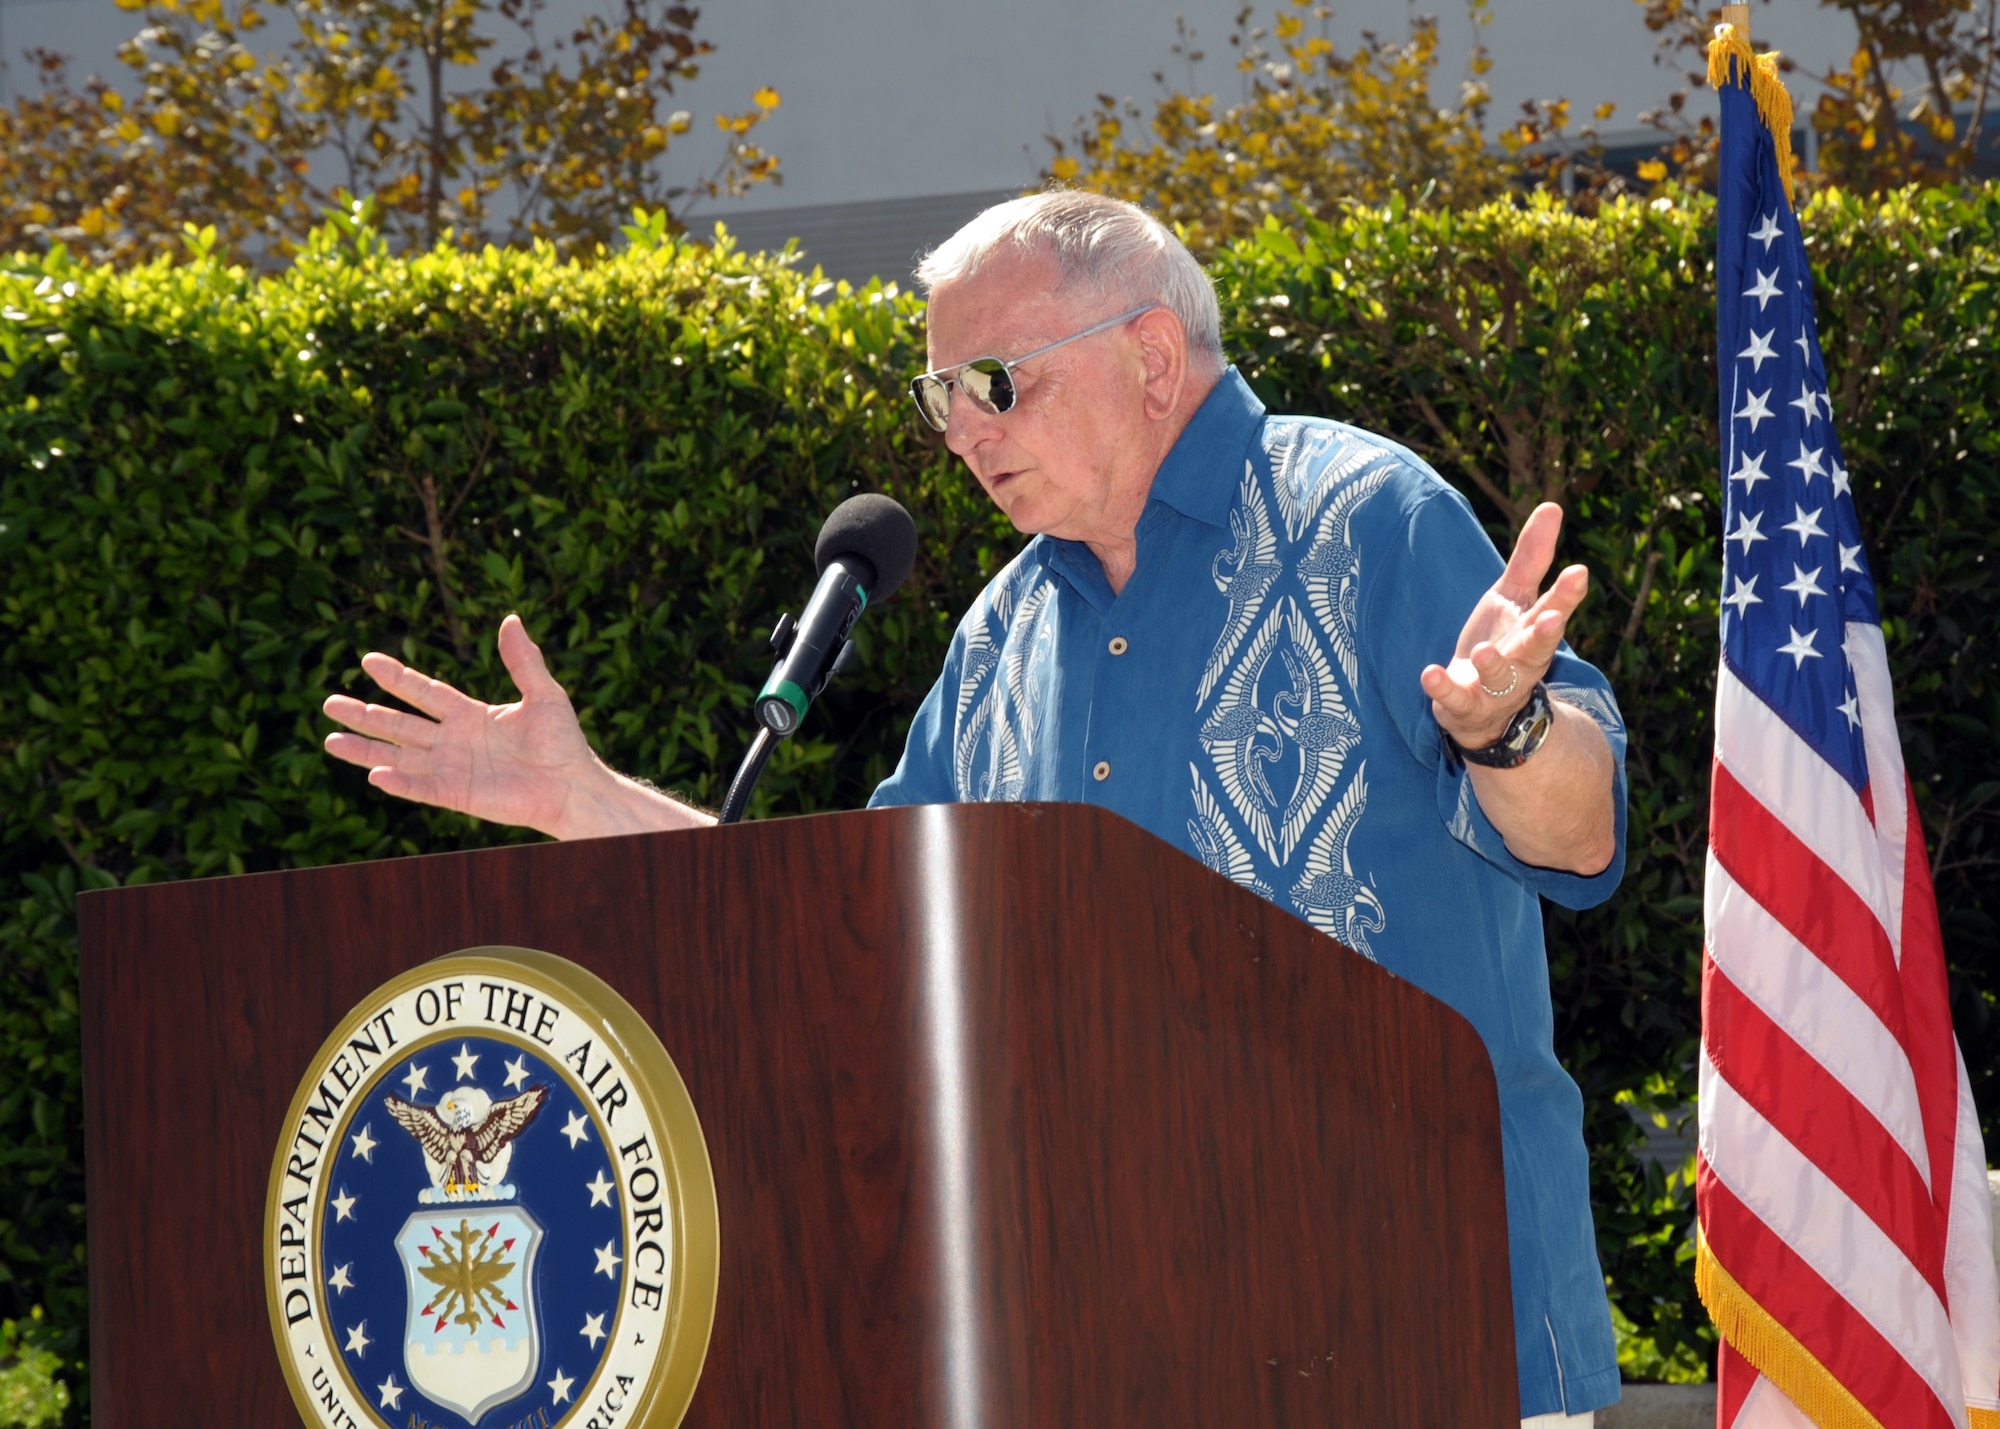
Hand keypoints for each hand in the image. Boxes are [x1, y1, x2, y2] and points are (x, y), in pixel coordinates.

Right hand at [323, 614, 604, 836]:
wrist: (573, 785)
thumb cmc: (563, 742)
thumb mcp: (544, 694)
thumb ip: (523, 661)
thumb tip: (510, 619)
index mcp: (470, 716)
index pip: (424, 693)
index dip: (397, 677)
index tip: (367, 660)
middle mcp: (454, 742)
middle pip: (399, 724)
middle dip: (365, 714)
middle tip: (328, 703)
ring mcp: (451, 769)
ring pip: (398, 756)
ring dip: (365, 749)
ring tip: (330, 740)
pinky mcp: (457, 794)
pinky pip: (421, 787)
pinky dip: (398, 782)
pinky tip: (373, 773)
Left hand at [1420, 502, 1588, 752]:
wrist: (1481, 709)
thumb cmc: (1502, 642)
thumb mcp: (1513, 597)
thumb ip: (1531, 558)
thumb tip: (1553, 506)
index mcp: (1534, 632)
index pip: (1555, 609)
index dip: (1567, 594)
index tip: (1578, 571)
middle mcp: (1521, 662)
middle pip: (1536, 648)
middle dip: (1545, 635)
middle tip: (1553, 619)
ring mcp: (1494, 688)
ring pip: (1498, 678)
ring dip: (1493, 665)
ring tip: (1483, 651)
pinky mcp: (1464, 707)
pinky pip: (1454, 700)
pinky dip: (1441, 689)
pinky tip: (1428, 674)